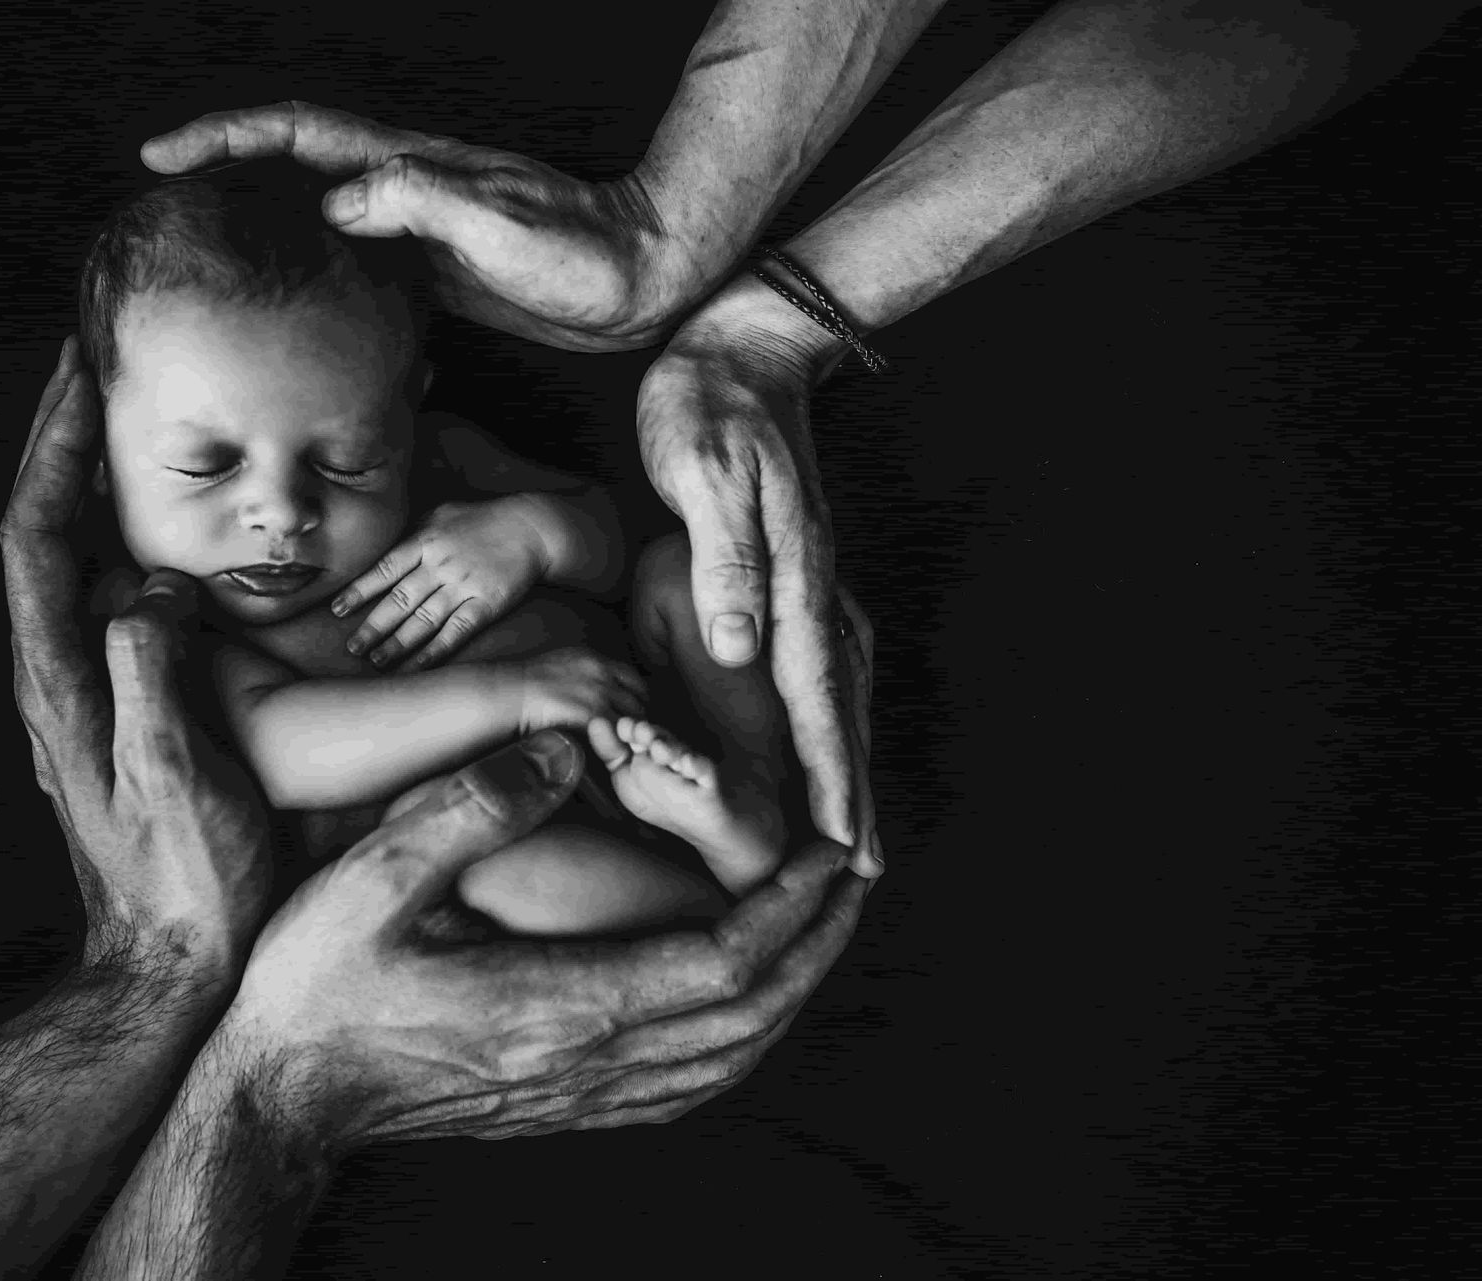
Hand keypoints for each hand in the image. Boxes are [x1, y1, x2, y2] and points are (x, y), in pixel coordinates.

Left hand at [0, 337, 272, 968]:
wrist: (173, 963)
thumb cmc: (186, 882)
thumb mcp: (172, 777)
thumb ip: (151, 679)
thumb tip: (153, 590)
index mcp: (60, 681)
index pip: (35, 534)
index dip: (53, 448)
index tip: (81, 372)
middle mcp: (59, 676)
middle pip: (45, 531)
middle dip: (65, 443)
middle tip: (97, 366)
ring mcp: (86, 693)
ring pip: (76, 563)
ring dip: (93, 488)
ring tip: (132, 424)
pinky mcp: (119, 711)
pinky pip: (113, 604)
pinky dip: (130, 545)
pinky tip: (171, 533)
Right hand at [140, 101, 693, 351]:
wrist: (642, 279)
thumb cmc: (582, 252)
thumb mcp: (499, 223)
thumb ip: (421, 201)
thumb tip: (339, 199)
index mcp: (408, 166)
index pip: (296, 135)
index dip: (225, 138)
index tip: (162, 155)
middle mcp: (403, 189)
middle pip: (291, 171)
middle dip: (222, 180)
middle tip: (161, 215)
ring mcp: (417, 231)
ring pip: (315, 223)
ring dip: (259, 235)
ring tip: (203, 267)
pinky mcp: (434, 275)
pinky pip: (352, 271)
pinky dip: (310, 283)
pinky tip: (290, 321)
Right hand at [205, 730, 876, 1149]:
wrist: (277, 1097)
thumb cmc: (314, 987)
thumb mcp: (374, 879)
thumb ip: (473, 808)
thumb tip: (564, 749)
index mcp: (555, 1006)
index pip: (718, 962)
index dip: (790, 908)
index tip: (830, 850)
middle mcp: (584, 1063)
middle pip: (747, 1016)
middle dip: (814, 944)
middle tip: (853, 877)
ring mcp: (577, 1097)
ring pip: (727, 1058)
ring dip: (788, 991)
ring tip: (818, 928)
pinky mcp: (562, 1107)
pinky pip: (686, 1084)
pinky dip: (739, 1037)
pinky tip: (742, 1003)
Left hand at [331, 495, 556, 670]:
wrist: (531, 527)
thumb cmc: (483, 519)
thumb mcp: (442, 513)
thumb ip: (412, 531)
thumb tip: (381, 544)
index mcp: (425, 541)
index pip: (384, 569)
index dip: (359, 591)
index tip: (337, 610)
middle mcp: (440, 565)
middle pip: (399, 600)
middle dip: (372, 626)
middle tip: (351, 648)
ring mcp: (463, 585)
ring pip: (423, 619)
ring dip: (398, 643)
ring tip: (377, 661)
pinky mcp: (486, 603)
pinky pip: (456, 630)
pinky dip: (435, 650)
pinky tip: (417, 665)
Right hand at [516, 646, 646, 734]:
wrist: (513, 692)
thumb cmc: (526, 683)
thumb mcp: (559, 665)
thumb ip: (580, 673)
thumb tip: (586, 685)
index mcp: (594, 659)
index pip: (631, 677)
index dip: (636, 695)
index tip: (633, 708)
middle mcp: (602, 673)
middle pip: (638, 697)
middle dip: (637, 716)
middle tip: (632, 733)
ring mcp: (599, 693)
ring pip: (632, 717)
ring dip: (630, 733)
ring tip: (624, 745)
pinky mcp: (593, 714)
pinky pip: (617, 732)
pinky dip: (618, 743)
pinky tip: (614, 752)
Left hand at [637, 277, 882, 876]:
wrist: (743, 343)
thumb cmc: (712, 408)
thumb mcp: (708, 476)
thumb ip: (726, 563)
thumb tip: (741, 651)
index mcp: (793, 577)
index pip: (814, 697)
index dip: (829, 774)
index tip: (841, 843)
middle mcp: (811, 586)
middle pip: (840, 707)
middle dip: (852, 788)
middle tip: (862, 868)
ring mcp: (807, 576)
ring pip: (836, 688)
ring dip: (845, 757)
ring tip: (850, 822)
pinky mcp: (791, 566)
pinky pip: (817, 659)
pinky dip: (827, 710)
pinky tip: (822, 732)